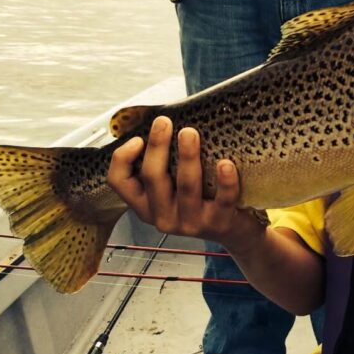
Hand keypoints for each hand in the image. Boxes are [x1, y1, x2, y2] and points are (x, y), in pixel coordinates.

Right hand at [107, 116, 260, 248]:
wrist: (235, 232)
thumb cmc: (202, 200)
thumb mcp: (174, 187)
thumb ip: (164, 163)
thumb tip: (160, 122)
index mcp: (146, 205)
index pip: (119, 182)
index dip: (122, 159)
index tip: (138, 138)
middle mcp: (163, 217)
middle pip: (153, 178)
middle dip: (158, 147)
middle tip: (165, 122)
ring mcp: (190, 223)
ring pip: (186, 186)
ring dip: (187, 156)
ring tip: (190, 133)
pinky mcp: (219, 224)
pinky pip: (222, 199)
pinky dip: (225, 180)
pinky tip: (226, 163)